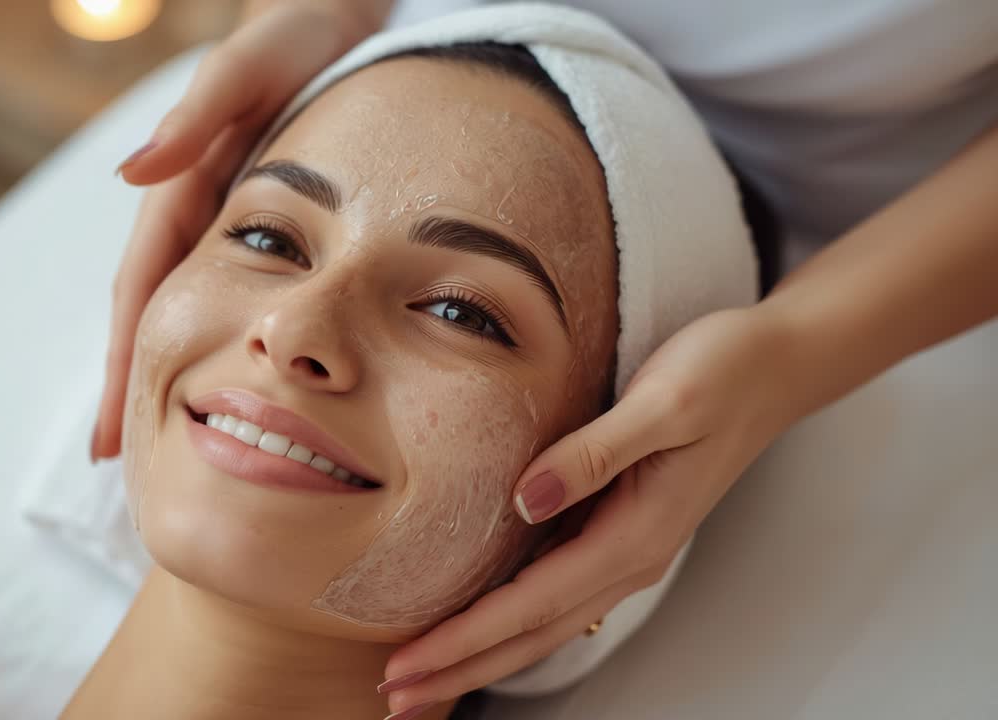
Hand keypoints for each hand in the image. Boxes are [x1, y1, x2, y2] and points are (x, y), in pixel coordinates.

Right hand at [91, 2, 382, 459]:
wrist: (354, 12)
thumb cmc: (306, 32)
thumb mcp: (253, 63)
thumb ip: (200, 114)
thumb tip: (131, 176)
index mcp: (184, 187)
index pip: (139, 295)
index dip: (121, 366)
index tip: (108, 438)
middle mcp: (198, 211)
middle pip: (157, 316)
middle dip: (134, 389)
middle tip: (121, 466)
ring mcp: (230, 219)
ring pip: (195, 312)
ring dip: (172, 374)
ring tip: (165, 445)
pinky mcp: (270, 220)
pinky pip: (239, 293)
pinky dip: (223, 343)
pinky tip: (228, 382)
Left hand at [379, 306, 805, 711]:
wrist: (776, 366)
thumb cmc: (724, 374)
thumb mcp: (664, 402)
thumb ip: (595, 453)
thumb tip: (526, 500)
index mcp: (636, 536)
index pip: (531, 605)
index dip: (465, 639)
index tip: (407, 665)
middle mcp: (630, 556)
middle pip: (532, 633)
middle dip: (461, 668)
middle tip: (395, 697)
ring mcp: (627, 546)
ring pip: (543, 620)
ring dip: (482, 653)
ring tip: (426, 675)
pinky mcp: (621, 526)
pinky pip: (555, 589)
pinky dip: (511, 617)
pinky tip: (481, 621)